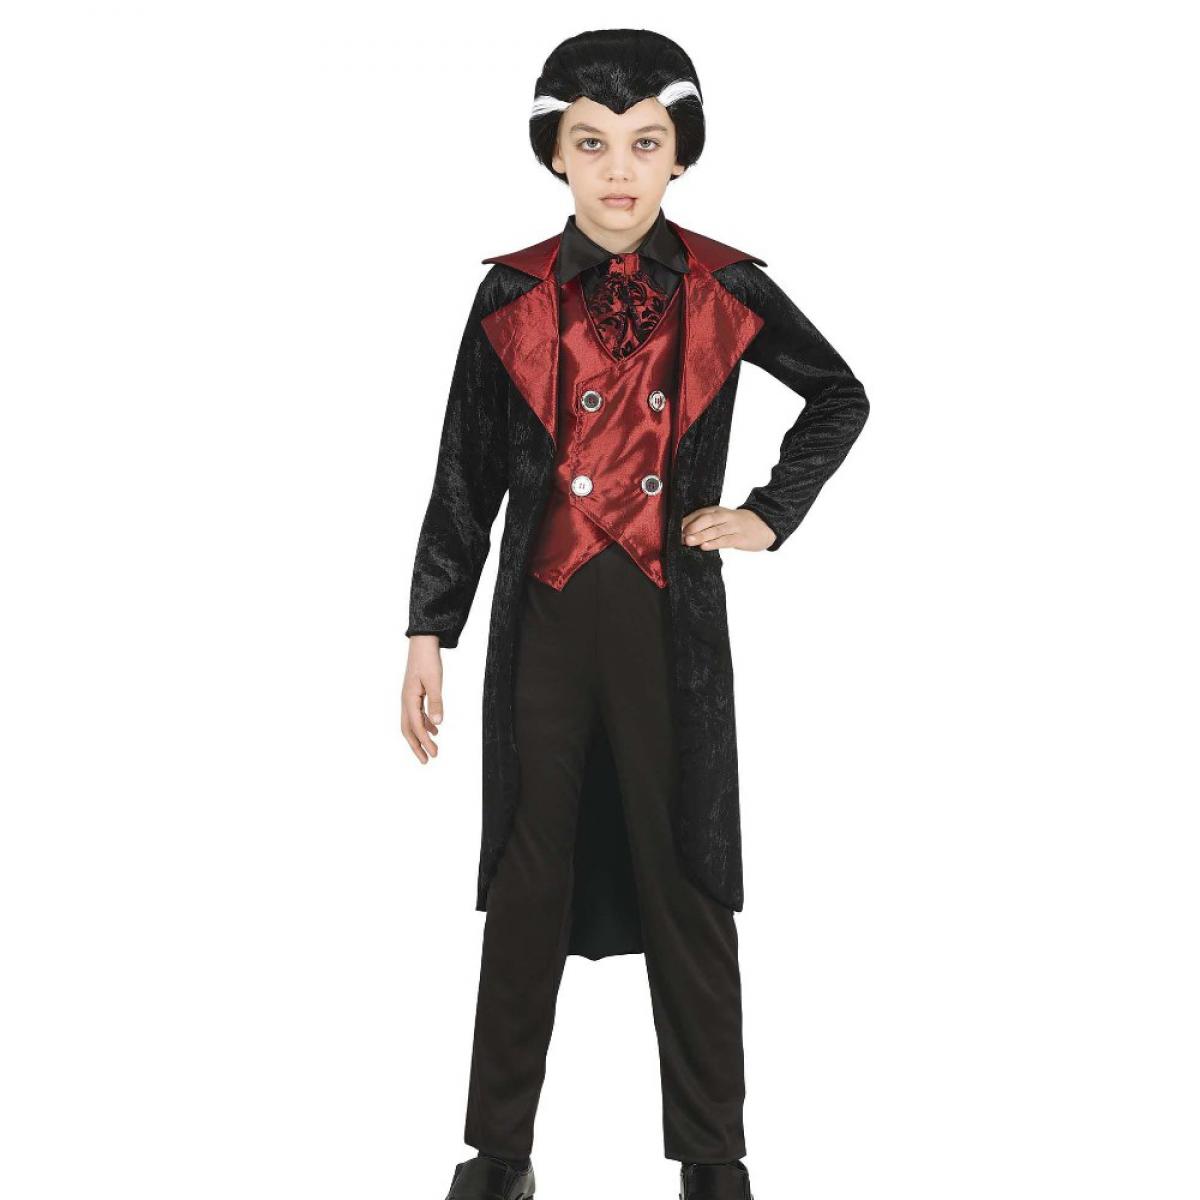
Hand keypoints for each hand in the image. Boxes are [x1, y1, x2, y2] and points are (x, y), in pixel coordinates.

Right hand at [402, 635, 443, 762]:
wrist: (423, 643)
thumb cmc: (428, 661)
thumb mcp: (435, 682)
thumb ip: (436, 703)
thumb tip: (437, 724)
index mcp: (408, 699)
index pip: (416, 727)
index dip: (425, 742)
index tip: (434, 754)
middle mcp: (405, 701)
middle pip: (408, 730)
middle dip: (417, 746)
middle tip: (427, 761)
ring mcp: (408, 697)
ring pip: (412, 723)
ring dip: (421, 737)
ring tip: (432, 749)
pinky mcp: (414, 694)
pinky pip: (417, 714)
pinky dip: (424, 724)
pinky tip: (435, 730)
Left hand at [680, 505, 776, 551]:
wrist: (764, 524)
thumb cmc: (738, 524)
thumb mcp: (722, 519)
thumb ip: (706, 524)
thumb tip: (684, 534)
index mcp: (718, 510)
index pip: (700, 513)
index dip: (686, 521)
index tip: (674, 529)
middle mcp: (724, 516)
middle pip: (707, 519)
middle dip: (692, 527)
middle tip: (680, 536)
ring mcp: (733, 527)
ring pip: (715, 530)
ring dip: (700, 536)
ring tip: (688, 541)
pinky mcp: (740, 538)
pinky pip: (726, 540)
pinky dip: (714, 543)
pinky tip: (704, 547)